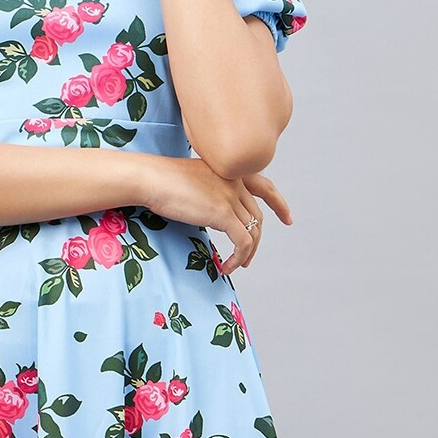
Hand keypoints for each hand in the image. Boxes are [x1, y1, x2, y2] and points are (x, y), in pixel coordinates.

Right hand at [140, 157, 293, 274]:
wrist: (150, 178)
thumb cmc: (159, 180)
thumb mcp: (192, 181)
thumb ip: (207, 192)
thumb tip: (208, 212)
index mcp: (230, 171)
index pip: (265, 186)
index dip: (278, 203)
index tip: (287, 218)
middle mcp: (235, 181)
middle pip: (258, 215)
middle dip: (258, 239)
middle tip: (250, 258)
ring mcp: (231, 196)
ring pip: (253, 231)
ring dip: (247, 253)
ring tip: (237, 266)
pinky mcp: (223, 213)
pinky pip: (243, 241)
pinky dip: (239, 257)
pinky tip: (227, 266)